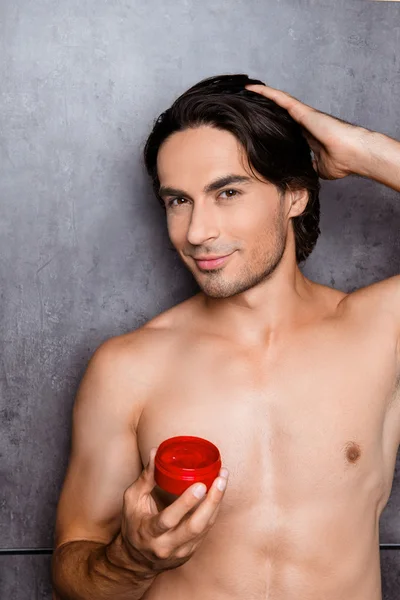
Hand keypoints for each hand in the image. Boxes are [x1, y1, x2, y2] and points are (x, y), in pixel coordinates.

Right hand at [120, 448, 228, 573]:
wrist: (136, 560)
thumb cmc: (133, 524)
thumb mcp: (132, 501)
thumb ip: (145, 478)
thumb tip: (155, 452)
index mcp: (149, 532)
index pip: (169, 519)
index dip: (186, 503)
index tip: (200, 485)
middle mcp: (166, 545)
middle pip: (195, 526)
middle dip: (211, 502)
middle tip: (220, 480)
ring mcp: (181, 551)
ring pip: (205, 528)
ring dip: (217, 503)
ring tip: (223, 480)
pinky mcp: (191, 552)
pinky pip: (206, 530)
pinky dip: (214, 510)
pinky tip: (219, 493)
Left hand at [245, 83, 369, 180]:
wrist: (353, 154)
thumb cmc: (342, 161)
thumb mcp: (319, 168)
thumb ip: (307, 167)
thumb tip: (298, 174)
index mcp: (307, 136)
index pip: (285, 128)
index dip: (272, 126)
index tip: (257, 126)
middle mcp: (304, 123)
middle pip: (279, 112)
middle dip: (264, 108)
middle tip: (244, 105)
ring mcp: (303, 115)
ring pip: (277, 102)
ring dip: (261, 96)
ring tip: (243, 91)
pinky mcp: (302, 111)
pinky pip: (280, 98)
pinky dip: (265, 92)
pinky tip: (251, 88)